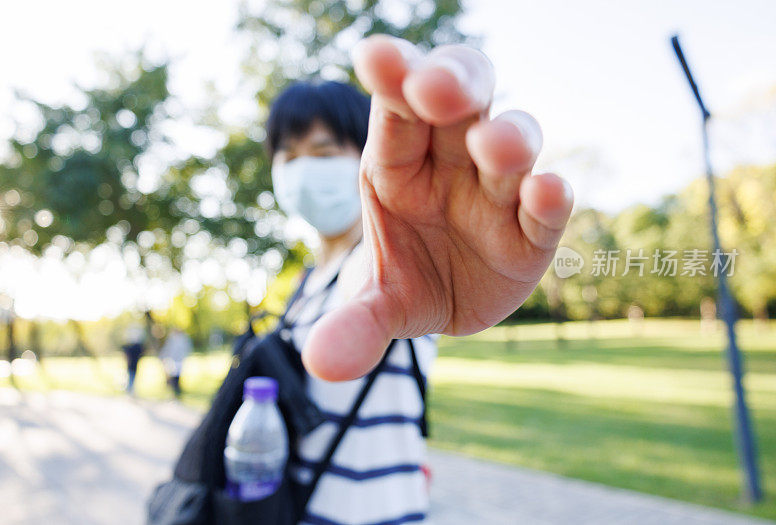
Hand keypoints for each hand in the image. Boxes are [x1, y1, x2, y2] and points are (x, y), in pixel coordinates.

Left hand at [303, 35, 572, 380]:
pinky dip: (548, 197)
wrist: (448, 304)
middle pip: (460, 100)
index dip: (390, 80)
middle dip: (451, 84)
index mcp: (396, 162)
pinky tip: (543, 194)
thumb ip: (352, 324)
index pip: (393, 112)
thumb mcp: (375, 303)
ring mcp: (496, 190)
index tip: (376, 56)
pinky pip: (547, 204)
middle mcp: (449, 160)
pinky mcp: (534, 229)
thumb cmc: (404, 276)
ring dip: (507, 138)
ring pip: (512, 139)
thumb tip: (320, 365)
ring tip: (493, 148)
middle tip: (434, 88)